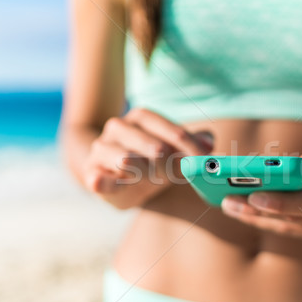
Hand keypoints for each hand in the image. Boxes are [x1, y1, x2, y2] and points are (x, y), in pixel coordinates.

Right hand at [84, 108, 212, 208]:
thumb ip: (193, 144)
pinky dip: (101, 180)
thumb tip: (209, 142)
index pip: (163, 125)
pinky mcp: (92, 174)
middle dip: (163, 156)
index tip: (202, 158)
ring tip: (150, 177)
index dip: (185, 141)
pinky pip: (96, 177)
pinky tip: (104, 182)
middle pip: (144, 140)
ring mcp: (102, 150)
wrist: (118, 179)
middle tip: (172, 170)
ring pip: (120, 155)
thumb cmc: (151, 161)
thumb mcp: (174, 151)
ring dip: (139, 169)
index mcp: (140, 119)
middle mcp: (118, 128)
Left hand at [221, 132, 301, 243]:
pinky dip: (268, 221)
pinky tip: (245, 211)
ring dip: (258, 218)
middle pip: (296, 218)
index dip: (283, 202)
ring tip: (229, 205)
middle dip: (259, 211)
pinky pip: (293, 230)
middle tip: (228, 200)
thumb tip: (300, 169)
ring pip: (291, 228)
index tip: (254, 196)